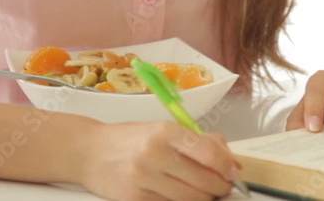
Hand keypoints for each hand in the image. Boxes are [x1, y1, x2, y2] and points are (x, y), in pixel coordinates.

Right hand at [79, 120, 241, 199]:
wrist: (89, 152)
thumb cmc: (131, 139)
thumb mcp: (164, 129)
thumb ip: (199, 142)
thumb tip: (231, 163)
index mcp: (165, 132)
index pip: (208, 152)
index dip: (227, 166)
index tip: (234, 174)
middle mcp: (154, 154)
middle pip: (203, 181)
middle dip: (219, 187)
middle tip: (221, 186)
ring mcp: (143, 179)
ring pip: (190, 199)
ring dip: (203, 198)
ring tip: (203, 192)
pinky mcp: (134, 200)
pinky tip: (180, 196)